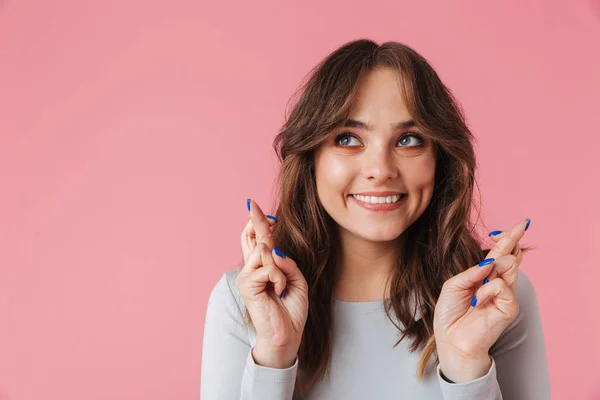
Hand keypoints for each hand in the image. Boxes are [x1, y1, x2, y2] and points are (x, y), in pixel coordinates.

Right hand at [235, 199, 308, 368]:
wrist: (286, 335)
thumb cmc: (291, 309)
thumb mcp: (296, 279)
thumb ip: (286, 262)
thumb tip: (273, 248)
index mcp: (263, 266)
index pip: (255, 238)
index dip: (257, 221)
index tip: (256, 206)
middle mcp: (252, 268)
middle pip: (252, 235)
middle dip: (257, 219)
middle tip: (252, 203)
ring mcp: (247, 275)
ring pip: (264, 250)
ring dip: (279, 267)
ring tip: (281, 286)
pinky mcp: (246, 284)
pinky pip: (266, 268)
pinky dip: (277, 278)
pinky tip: (277, 291)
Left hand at [433, 219, 528, 382]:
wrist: (451, 340)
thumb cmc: (450, 315)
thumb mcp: (453, 286)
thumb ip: (471, 272)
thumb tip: (489, 260)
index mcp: (484, 277)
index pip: (502, 254)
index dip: (509, 239)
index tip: (517, 225)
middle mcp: (498, 284)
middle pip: (511, 255)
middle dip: (512, 239)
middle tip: (520, 224)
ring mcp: (505, 295)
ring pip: (511, 266)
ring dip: (497, 263)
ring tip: (486, 273)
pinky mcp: (509, 307)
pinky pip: (501, 286)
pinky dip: (488, 288)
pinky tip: (478, 300)